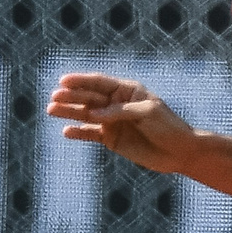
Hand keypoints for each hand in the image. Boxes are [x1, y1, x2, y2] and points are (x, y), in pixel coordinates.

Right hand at [47, 71, 198, 174]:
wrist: (179, 151)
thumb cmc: (167, 126)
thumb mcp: (147, 112)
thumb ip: (120, 111)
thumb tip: (94, 114)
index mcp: (127, 90)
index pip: (100, 82)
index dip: (81, 81)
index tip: (63, 81)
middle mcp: (116, 104)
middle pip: (89, 98)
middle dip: (71, 97)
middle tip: (54, 98)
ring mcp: (112, 122)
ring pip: (86, 115)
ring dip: (69, 112)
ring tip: (51, 110)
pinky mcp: (112, 139)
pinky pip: (91, 134)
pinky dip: (79, 133)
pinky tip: (66, 132)